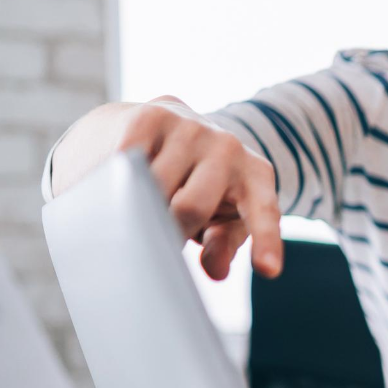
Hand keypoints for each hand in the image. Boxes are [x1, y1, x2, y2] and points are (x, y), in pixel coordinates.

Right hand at [53, 97, 281, 279]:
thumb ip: (224, 243)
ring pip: (153, 188)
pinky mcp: (150, 117)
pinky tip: (118, 176)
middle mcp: (229, 147)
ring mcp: (191, 129)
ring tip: (139, 199)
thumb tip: (218, 270)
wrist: (155, 126)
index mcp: (256, 175)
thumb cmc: (193, 184)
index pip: (262, 211)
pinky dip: (118, 179)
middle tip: (158, 230)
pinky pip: (127, 161)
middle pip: (190, 208)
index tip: (269, 269)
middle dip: (168, 230)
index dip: (266, 241)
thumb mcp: (218, 217)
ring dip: (139, 206)